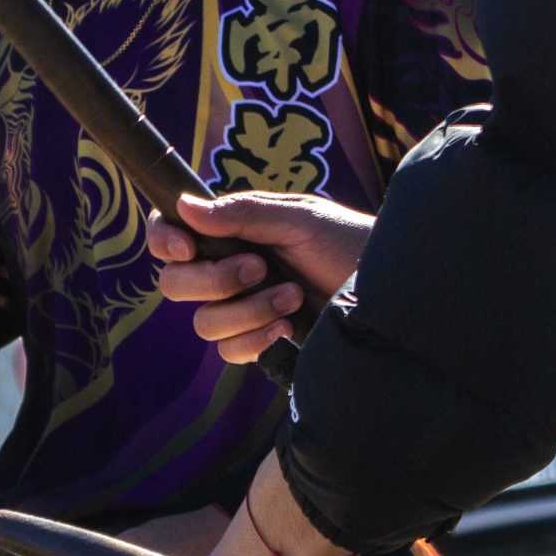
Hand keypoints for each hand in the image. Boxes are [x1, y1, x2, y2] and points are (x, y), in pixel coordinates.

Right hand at [148, 192, 375, 363]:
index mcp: (232, 231)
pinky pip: (230, 350)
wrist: (390, 293)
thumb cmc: (348, 243)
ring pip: (204, 322)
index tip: (188, 247)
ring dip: (246, 310)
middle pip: (175, 284)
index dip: (165, 240)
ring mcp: (242, 309)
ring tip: (293, 297)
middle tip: (260, 268)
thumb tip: (184, 205)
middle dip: (213, 280)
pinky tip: (289, 328)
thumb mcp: (298, 219)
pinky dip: (256, 339)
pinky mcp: (260, 341)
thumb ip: (241, 213)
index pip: (172, 233)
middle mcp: (229, 270)